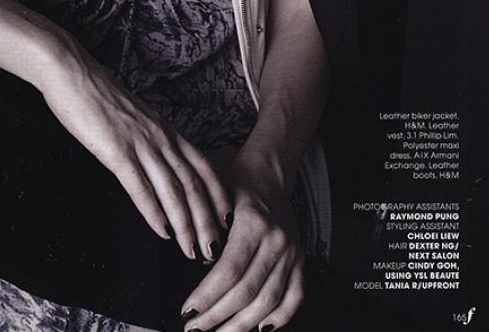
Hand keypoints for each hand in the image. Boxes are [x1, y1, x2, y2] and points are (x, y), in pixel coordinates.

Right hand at [37, 34, 231, 261]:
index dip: (217, 195)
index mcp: (165, 128)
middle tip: (214, 250)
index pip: (203, 166)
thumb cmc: (97, 94)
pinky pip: (140, 187)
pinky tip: (161, 232)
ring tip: (192, 250)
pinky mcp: (116, 151)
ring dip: (185, 224)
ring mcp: (140, 143)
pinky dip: (153, 213)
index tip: (226, 221)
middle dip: (207, 220)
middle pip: (193, 184)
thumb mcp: (134, 117)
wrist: (72, 73)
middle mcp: (160, 136)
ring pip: (172, 190)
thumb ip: (148, 137)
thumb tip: (156, 160)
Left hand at [180, 165, 303, 331]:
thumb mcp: (214, 192)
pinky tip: (260, 329)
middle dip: (217, 316)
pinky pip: (295, 297)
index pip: (229, 270)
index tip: (187, 310)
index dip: (207, 295)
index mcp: (253, 223)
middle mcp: (276, 240)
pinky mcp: (300, 260)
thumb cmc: (236, 181)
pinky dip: (280, 318)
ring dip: (242, 325)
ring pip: (269, 301)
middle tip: (194, 330)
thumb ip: (205, 223)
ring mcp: (291, 253)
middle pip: (246, 291)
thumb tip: (196, 258)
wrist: (269, 173)